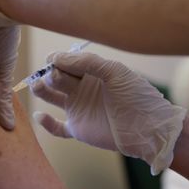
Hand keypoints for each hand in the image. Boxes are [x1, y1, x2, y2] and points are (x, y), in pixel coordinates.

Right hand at [31, 51, 186, 174]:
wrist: (149, 128)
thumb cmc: (136, 96)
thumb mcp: (115, 71)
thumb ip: (88, 62)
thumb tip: (57, 58)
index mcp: (92, 73)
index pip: (66, 62)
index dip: (56, 59)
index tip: (52, 59)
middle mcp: (82, 89)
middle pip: (56, 77)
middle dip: (50, 73)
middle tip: (53, 75)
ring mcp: (79, 109)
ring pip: (52, 98)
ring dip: (42, 90)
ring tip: (39, 86)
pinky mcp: (79, 129)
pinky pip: (57, 128)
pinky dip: (46, 123)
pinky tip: (40, 115)